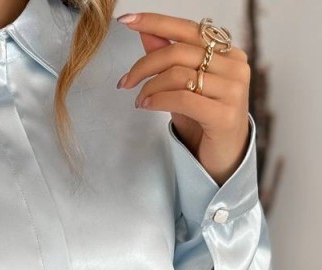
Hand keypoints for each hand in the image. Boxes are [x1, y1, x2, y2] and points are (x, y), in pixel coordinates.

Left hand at [116, 12, 251, 185]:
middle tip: (125, 82)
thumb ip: (169, 57)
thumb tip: (146, 31)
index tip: (126, 20)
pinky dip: (157, 101)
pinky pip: (182, 99)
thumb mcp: (184, 85)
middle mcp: (235, 65)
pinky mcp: (225, 114)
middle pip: (178, 52)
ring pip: (178, 75)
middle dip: (144, 66)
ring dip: (149, 87)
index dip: (156, 22)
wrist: (224, 157)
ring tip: (139, 100)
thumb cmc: (204, 120)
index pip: (188, 29)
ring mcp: (233, 89)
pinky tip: (145, 105)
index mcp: (227, 52)